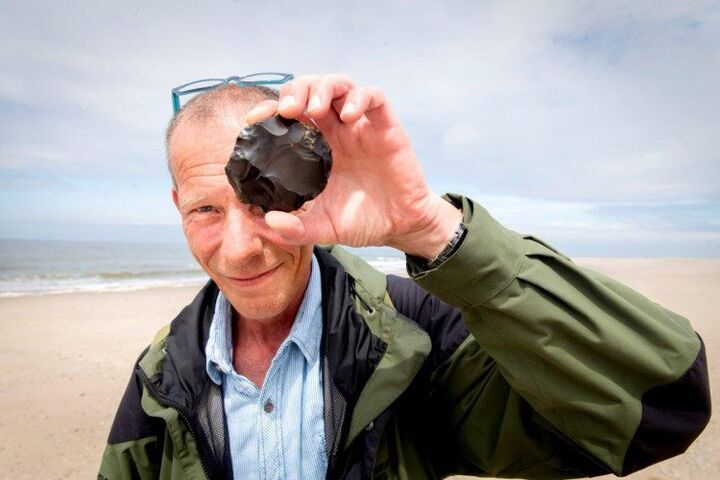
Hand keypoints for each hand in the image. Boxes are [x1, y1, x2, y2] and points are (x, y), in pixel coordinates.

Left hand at [245, 74, 461, 258]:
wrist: (400, 226)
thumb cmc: (362, 221)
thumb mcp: (323, 227)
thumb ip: (295, 228)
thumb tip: (266, 221)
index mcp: (317, 147)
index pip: (289, 115)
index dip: (270, 110)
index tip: (255, 120)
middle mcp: (337, 130)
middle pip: (312, 89)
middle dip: (296, 91)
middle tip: (288, 111)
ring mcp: (361, 126)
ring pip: (341, 85)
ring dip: (324, 88)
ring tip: (316, 109)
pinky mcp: (386, 127)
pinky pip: (375, 98)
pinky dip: (360, 98)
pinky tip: (349, 116)